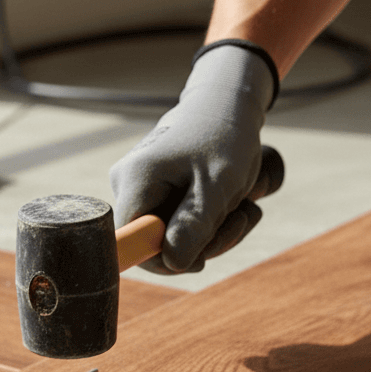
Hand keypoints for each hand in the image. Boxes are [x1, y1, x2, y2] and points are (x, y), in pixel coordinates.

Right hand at [109, 42, 275, 273]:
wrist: (228, 107)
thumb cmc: (224, 138)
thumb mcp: (218, 185)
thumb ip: (194, 225)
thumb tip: (173, 263)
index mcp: (135, 180)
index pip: (130, 242)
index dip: (163, 260)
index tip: (201, 257)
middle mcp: (128, 186)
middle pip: (156, 244)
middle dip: (204, 243)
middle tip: (240, 220)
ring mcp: (141, 191)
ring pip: (174, 239)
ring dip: (215, 235)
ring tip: (243, 210)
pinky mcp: (156, 195)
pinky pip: (180, 228)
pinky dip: (210, 225)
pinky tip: (231, 207)